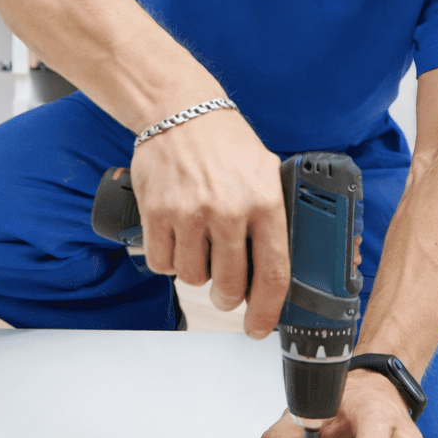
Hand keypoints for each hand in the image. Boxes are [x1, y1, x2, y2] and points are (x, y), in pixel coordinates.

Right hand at [128, 110, 288, 338]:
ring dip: (196, 273)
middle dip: (228, 297)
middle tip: (226, 290)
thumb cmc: (225, 143)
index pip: (273, 273)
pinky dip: (169, 259)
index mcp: (264, 202)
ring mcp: (189, 213)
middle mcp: (228, 210)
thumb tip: (280, 267)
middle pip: (230, 285)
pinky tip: (177, 239)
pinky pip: (162, 263)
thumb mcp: (266, 171)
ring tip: (199, 247)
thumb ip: (274, 215)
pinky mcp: (157, 212)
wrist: (179, 110)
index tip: (258, 327)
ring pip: (193, 278)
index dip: (267, 311)